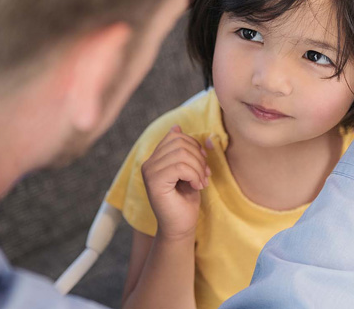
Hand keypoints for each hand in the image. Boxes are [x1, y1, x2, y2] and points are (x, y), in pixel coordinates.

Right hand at [141, 126, 210, 240]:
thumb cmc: (185, 200)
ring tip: (201, 182)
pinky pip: (180, 167)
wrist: (180, 227)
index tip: (203, 163)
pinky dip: (195, 175)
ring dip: (198, 168)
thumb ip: (184, 150)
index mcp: (155, 158)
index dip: (194, 146)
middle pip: (179, 142)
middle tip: (205, 176)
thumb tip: (176, 127)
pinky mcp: (154, 182)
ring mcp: (149, 172)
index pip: (176, 136)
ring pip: (181, 154)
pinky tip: (197, 186)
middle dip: (198, 157)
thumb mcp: (188, 170)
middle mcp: (148, 163)